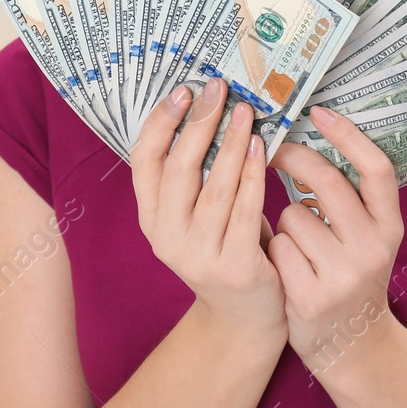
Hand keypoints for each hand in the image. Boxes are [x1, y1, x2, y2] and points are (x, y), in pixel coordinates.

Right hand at [131, 76, 285, 347]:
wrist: (245, 318)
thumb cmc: (225, 249)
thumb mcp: (196, 215)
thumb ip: (195, 175)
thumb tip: (209, 107)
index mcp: (151, 218)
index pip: (144, 160)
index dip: (161, 122)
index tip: (183, 90)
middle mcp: (166, 237)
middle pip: (178, 168)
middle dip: (199, 122)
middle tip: (219, 89)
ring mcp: (197, 255)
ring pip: (213, 187)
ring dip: (230, 143)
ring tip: (245, 112)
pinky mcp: (233, 268)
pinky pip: (244, 210)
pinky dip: (253, 175)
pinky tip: (262, 148)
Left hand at [266, 105, 405, 379]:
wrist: (352, 344)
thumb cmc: (349, 273)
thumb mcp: (366, 236)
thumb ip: (349, 196)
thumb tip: (310, 133)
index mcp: (390, 227)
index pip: (377, 170)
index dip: (348, 136)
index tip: (319, 110)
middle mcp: (373, 249)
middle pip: (326, 182)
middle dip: (291, 158)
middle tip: (272, 148)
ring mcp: (342, 275)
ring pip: (292, 215)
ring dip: (284, 222)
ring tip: (298, 245)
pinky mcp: (311, 297)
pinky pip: (276, 246)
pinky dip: (274, 250)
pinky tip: (287, 268)